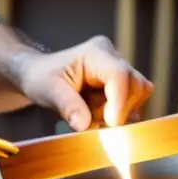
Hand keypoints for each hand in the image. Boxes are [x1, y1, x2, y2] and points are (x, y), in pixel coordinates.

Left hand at [15, 35, 152, 131]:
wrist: (40, 75)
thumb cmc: (42, 78)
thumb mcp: (48, 90)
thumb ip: (67, 105)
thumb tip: (84, 125)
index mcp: (95, 52)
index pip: (119, 75)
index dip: (119, 102)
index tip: (110, 124)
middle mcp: (112, 57)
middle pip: (136, 86)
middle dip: (120, 110)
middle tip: (96, 122)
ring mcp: (119, 70)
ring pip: (138, 96)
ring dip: (119, 114)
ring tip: (93, 116)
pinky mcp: (122, 85)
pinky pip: (133, 104)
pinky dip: (119, 115)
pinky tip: (98, 115)